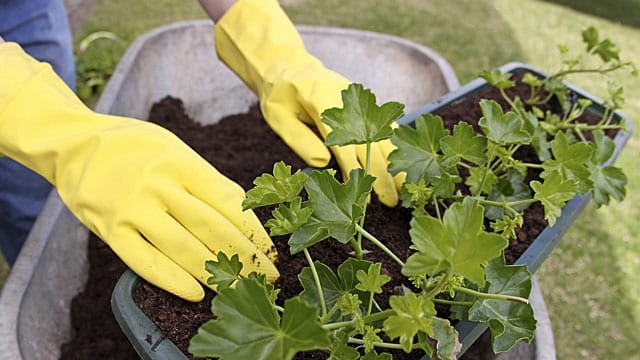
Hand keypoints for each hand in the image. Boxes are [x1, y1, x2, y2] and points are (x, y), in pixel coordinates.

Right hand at [0, 42, 277, 301]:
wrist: (74, 143)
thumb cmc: (135, 146)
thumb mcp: (174, 149)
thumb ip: (203, 179)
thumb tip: (240, 214)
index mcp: (182, 162)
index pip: (229, 201)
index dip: (254, 231)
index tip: (271, 252)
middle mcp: (161, 184)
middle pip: (212, 228)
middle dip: (244, 258)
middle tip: (266, 279)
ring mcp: (134, 208)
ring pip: (183, 248)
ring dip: (214, 274)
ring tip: (238, 290)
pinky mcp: (110, 229)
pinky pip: (144, 261)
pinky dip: (172, 280)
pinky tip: (195, 294)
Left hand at [214, 0, 401, 206]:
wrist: (288, 66)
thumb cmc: (280, 95)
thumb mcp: (278, 117)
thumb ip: (299, 139)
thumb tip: (323, 164)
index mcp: (324, 102)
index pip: (345, 144)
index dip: (355, 173)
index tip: (363, 197)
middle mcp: (349, 100)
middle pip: (372, 142)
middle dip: (383, 174)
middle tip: (391, 202)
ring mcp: (361, 100)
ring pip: (385, 134)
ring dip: (396, 162)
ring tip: (404, 188)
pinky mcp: (365, 103)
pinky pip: (386, 124)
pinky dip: (395, 144)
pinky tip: (403, 162)